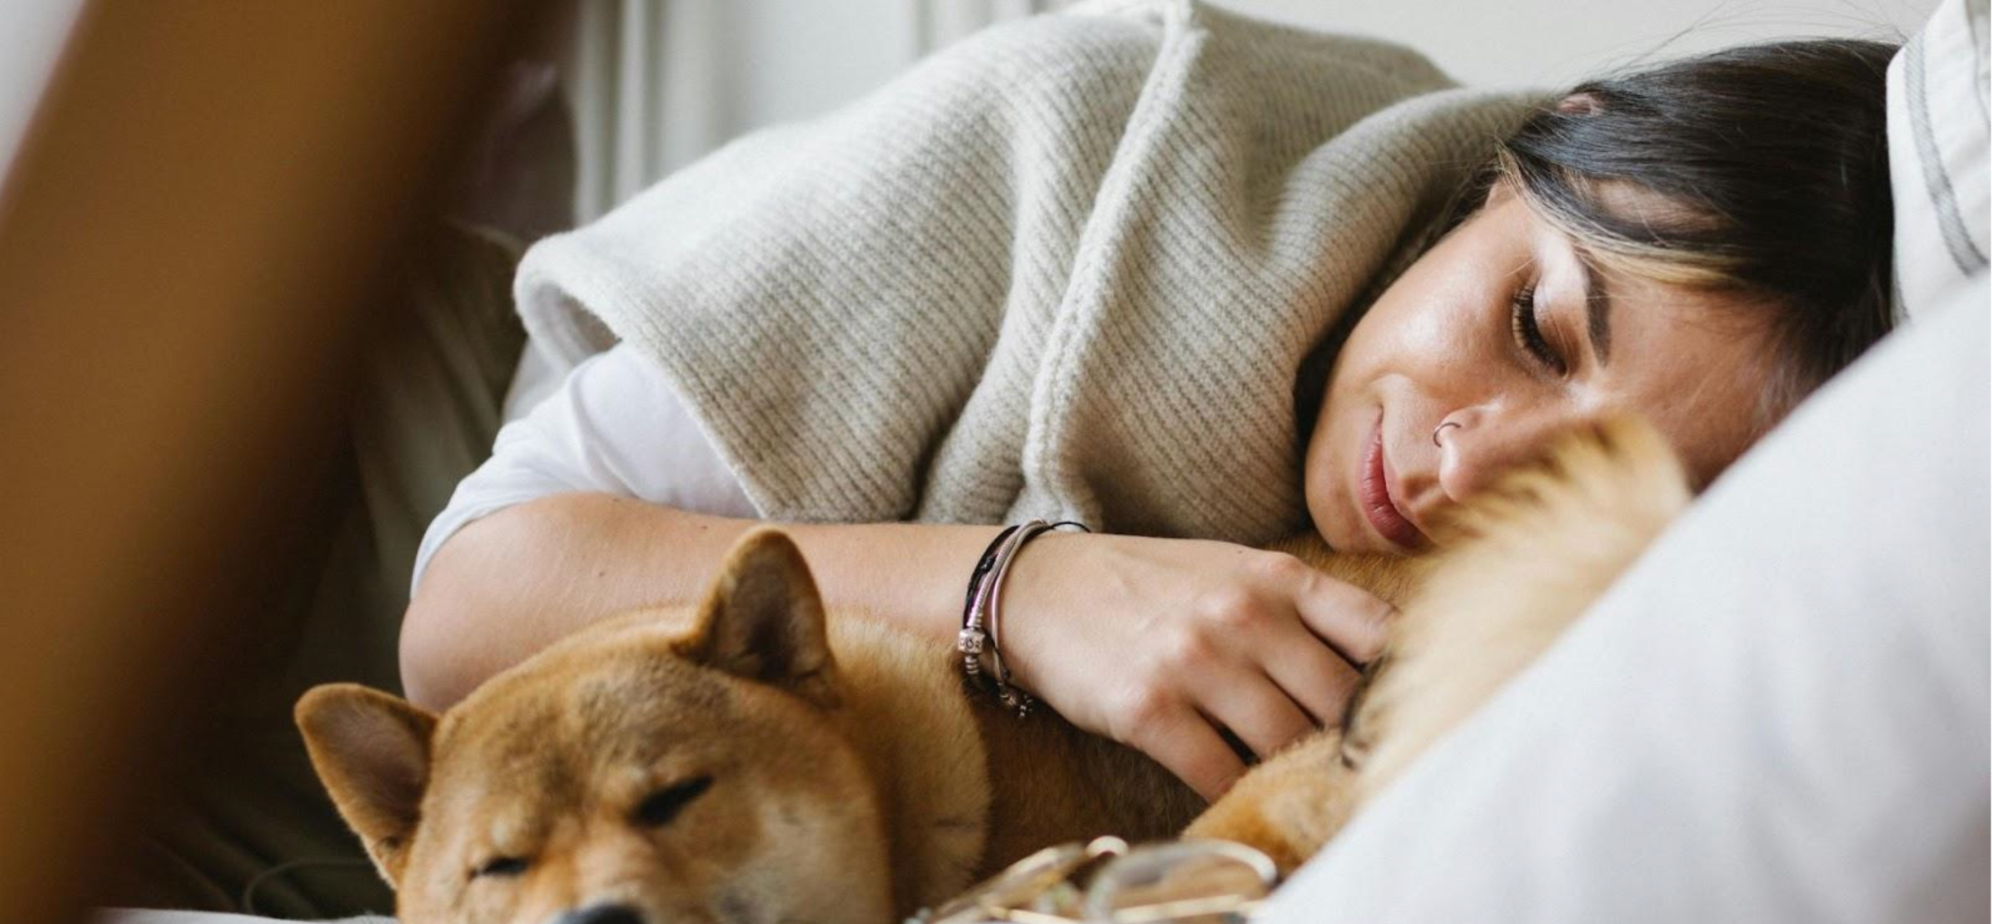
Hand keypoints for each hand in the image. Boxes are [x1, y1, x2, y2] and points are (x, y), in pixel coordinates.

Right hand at [998, 533, 1392, 800]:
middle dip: (1355, 743)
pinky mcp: (1150, 711)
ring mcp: (1196, 664)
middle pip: (1339, 702)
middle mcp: (1243, 616)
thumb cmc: (1148, 585)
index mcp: (1277, 579)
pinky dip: (1240, 794)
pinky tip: (1245, 796)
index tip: (1416, 714)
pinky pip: (1220, 773)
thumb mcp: (1233, 570)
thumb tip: (1384, 665)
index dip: (1409, 682)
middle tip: (1364, 771)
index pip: (1379, 632)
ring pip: (1286, 743)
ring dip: (1299, 774)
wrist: (1038, 589)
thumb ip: (1302, 609)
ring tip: (1308, 789)